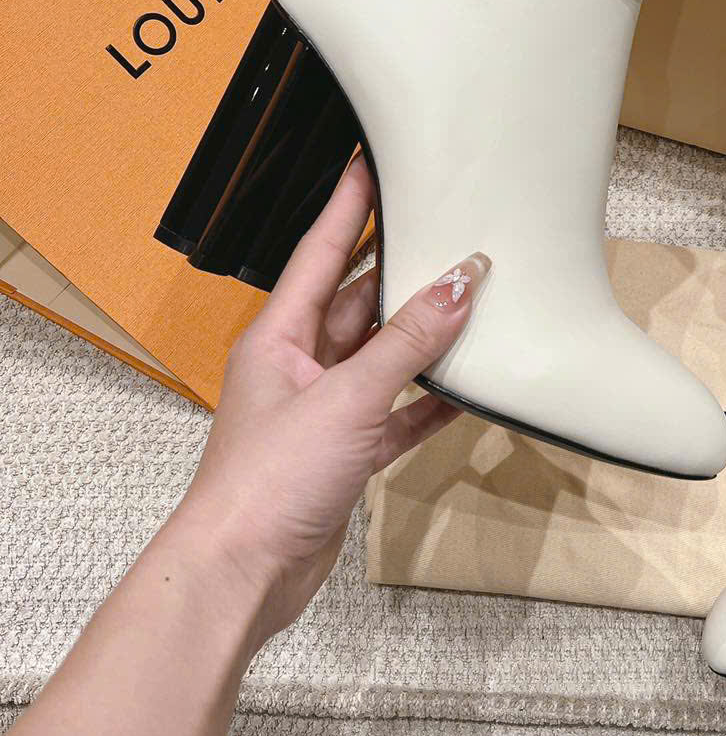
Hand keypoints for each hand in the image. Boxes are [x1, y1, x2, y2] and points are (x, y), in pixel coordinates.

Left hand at [172, 158, 486, 648]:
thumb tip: (460, 284)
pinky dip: (428, 401)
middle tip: (448, 228)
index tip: (373, 160)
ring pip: (382, 357)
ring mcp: (321, 413)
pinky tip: (467, 390)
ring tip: (474, 300)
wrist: (242, 575)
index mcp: (278, 337)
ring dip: (424, 338)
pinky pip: (395, 414)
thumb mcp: (347, 399)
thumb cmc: (267, 482)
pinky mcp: (342, 457)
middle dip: (403, 270)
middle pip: (358, 302)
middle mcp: (297, 367)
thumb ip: (408, 343)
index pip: (322, 252)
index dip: (350, 205)